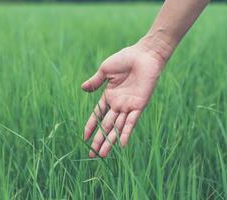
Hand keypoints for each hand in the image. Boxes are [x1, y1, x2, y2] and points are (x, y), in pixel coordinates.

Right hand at [82, 41, 166, 157]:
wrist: (144, 54)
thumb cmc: (125, 59)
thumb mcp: (105, 70)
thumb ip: (95, 81)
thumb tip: (82, 88)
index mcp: (109, 96)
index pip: (98, 115)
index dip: (91, 126)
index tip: (85, 138)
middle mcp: (118, 104)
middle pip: (106, 125)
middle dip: (99, 140)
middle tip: (93, 155)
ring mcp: (128, 106)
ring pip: (117, 127)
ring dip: (110, 141)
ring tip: (102, 155)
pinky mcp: (139, 105)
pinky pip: (131, 121)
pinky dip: (126, 132)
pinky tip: (121, 144)